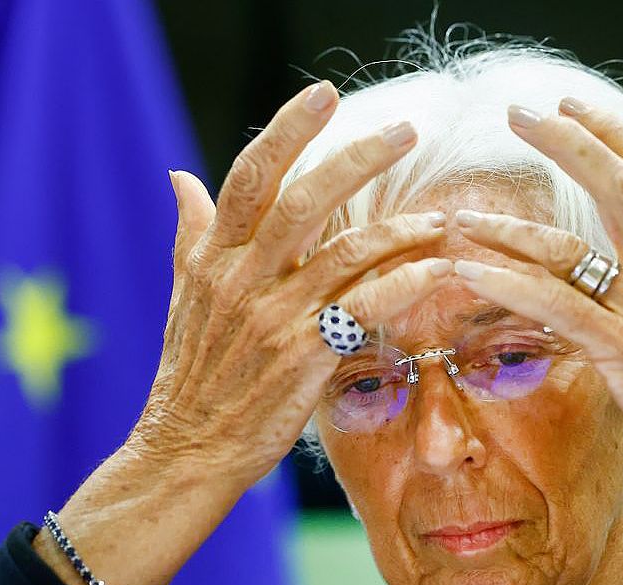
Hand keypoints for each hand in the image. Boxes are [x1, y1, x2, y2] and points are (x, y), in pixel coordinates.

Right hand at [135, 80, 452, 486]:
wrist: (185, 451)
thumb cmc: (192, 374)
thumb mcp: (182, 296)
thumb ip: (191, 233)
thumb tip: (180, 176)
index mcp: (212, 257)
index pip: (250, 176)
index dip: (287, 130)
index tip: (324, 95)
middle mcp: (240, 279)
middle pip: (303, 199)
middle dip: (358, 158)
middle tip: (407, 130)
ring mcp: (272, 317)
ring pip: (346, 253)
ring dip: (401, 230)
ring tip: (442, 218)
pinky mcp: (302, 357)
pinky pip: (364, 308)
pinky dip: (405, 285)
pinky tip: (438, 271)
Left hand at [449, 98, 622, 583]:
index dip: (612, 132)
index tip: (572, 104)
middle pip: (618, 185)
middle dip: (566, 142)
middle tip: (517, 111)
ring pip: (568, 249)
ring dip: (507, 229)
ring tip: (459, 216)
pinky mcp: (622, 351)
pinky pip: (554, 307)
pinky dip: (506, 286)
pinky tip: (467, 273)